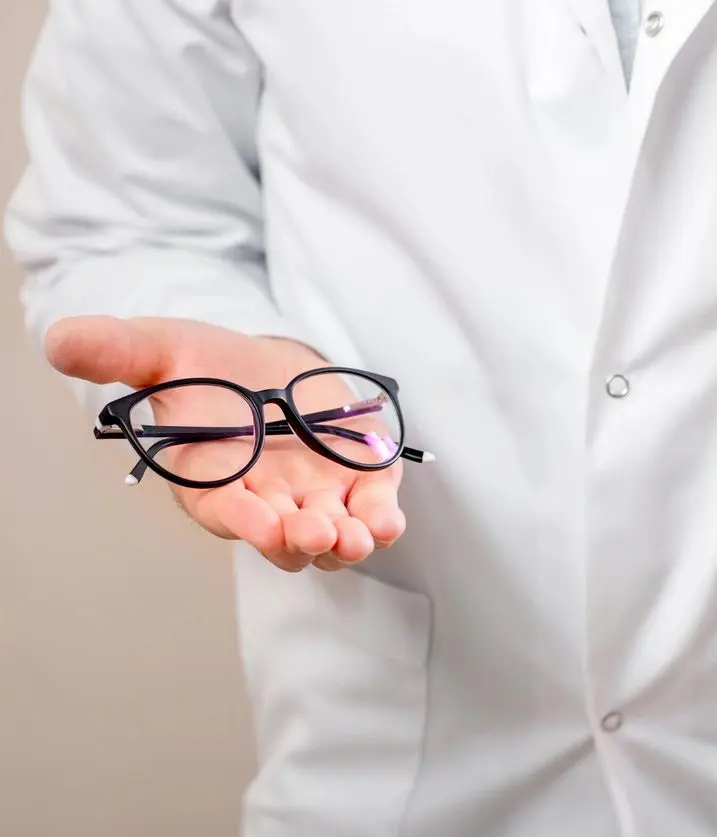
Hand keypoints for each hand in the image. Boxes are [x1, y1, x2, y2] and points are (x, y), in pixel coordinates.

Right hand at [46, 315, 406, 571]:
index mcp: (213, 481)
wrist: (268, 364)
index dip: (244, 520)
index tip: (261, 521)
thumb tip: (60, 339)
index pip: (227, 512)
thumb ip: (118, 350)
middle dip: (299, 537)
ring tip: (358, 536)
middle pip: (283, 536)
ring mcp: (316, 497)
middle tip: (314, 532)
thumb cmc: (209, 367)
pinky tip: (389, 521)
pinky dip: (383, 519)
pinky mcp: (360, 483)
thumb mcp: (163, 349)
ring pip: (332, 535)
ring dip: (346, 540)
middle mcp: (266, 501)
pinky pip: (373, 511)